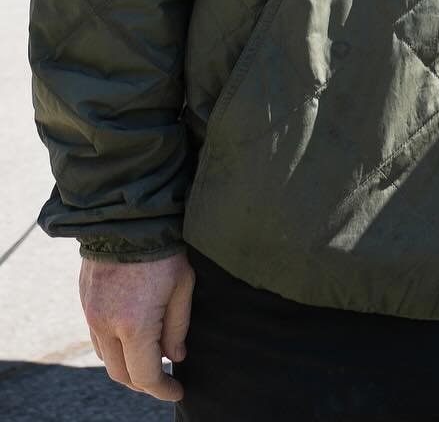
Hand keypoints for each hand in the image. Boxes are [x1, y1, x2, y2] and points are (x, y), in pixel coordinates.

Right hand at [80, 250, 193, 400]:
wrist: (126, 217)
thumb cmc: (163, 248)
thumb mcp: (183, 285)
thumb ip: (178, 326)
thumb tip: (175, 357)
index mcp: (134, 324)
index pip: (145, 374)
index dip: (162, 389)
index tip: (177, 391)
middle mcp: (106, 325)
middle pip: (120, 373)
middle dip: (143, 382)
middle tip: (164, 380)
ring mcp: (91, 314)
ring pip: (105, 357)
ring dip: (126, 365)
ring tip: (149, 359)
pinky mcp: (85, 301)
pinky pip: (96, 337)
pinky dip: (113, 346)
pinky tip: (131, 337)